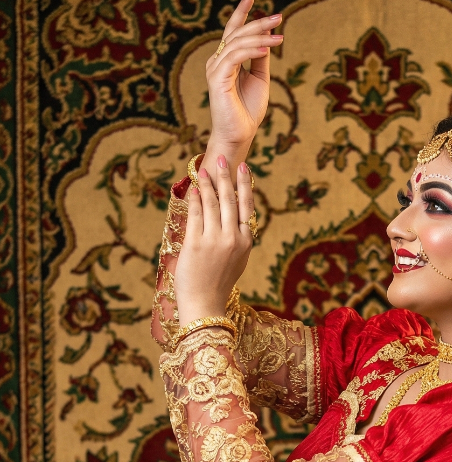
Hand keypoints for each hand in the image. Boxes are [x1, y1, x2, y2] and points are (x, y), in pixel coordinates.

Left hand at [174, 158, 254, 325]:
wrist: (205, 304)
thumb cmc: (218, 284)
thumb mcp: (236, 261)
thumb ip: (236, 240)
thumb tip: (232, 219)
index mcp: (245, 242)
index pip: (247, 207)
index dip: (245, 185)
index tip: (244, 168)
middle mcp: (233, 238)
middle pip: (230, 199)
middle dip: (225, 176)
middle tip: (221, 157)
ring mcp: (215, 240)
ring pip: (212, 203)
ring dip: (208, 182)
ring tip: (204, 168)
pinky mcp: (196, 243)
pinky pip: (196, 214)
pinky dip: (196, 198)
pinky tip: (194, 188)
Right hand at [202, 0, 282, 171]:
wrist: (239, 136)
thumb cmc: (248, 111)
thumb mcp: (260, 79)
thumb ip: (260, 58)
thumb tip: (267, 39)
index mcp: (225, 60)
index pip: (233, 31)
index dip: (242, 12)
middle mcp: (217, 61)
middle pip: (237, 33)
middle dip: (258, 23)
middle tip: (279, 16)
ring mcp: (215, 69)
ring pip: (238, 43)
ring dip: (260, 37)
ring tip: (280, 36)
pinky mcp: (217, 79)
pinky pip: (236, 57)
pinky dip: (252, 51)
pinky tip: (267, 49)